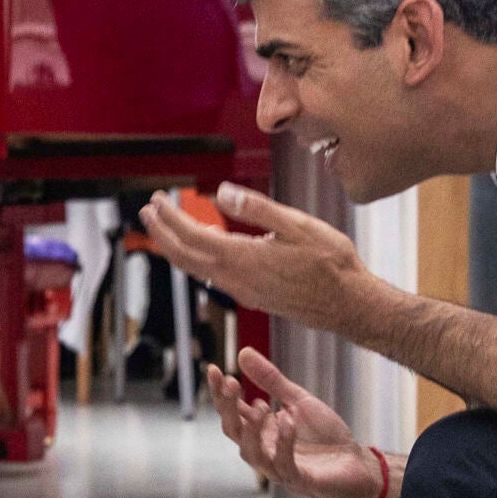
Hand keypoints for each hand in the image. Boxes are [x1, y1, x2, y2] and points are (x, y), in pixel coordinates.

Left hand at [140, 184, 373, 332]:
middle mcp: (236, 279)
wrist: (348, 305)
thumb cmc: (330, 263)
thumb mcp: (297, 225)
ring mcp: (243, 291)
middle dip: (162, 233)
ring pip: (196, 269)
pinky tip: (204, 244)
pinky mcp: (252, 296)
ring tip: (167, 225)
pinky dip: (197, 258)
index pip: (193, 237)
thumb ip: (257, 208)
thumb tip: (220, 192)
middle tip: (148, 211)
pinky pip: (212, 276)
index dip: (170, 218)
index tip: (156, 200)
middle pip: (185, 257)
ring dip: (177, 246)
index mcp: (243, 258)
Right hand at [205, 347, 384, 497]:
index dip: (221, 393)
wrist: (356, 463)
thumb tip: (243, 352)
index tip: (213, 369)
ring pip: (252, 454)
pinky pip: (285, 466)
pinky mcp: (300, 481)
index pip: (233, 412)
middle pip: (234, 432)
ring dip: (252, 430)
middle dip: (228, 409)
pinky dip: (285, 444)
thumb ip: (271, 381)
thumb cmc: (325, 435)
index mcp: (262, 431)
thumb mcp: (298, 401)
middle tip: (231, 383)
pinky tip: (287, 422)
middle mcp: (265, 450)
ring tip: (259, 404)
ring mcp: (280, 468)